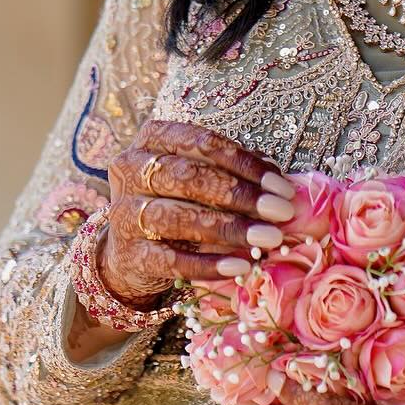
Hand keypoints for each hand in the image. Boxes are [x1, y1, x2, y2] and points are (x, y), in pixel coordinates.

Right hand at [98, 123, 295, 306]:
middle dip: (240, 195)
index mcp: (153, 138)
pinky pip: (170, 260)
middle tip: (280, 212)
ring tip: (268, 239)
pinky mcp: (127, 253)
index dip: (243, 163)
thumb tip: (279, 181)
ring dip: (228, 229)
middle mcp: (131, 169)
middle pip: (188, 177)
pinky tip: (240, 266)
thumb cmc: (180, 199)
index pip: (201, 142)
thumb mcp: (203, 176)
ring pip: (177, 218)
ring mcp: (124, 212)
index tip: (280, 185)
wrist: (133, 247)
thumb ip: (237, 171)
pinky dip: (207, 265)